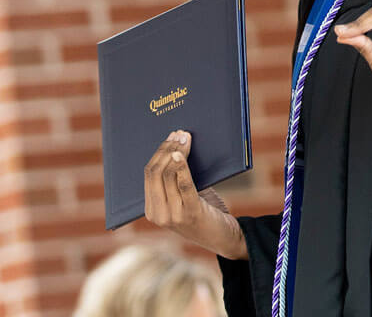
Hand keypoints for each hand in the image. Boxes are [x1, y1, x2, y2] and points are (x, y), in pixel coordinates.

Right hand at [143, 130, 247, 259]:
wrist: (223, 238)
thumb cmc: (203, 213)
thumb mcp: (183, 198)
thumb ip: (175, 180)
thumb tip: (176, 145)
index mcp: (151, 211)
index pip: (148, 175)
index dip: (158, 153)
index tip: (170, 137)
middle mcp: (158, 215)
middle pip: (155, 173)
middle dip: (166, 149)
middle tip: (178, 134)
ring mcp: (173, 215)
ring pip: (167, 175)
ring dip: (176, 152)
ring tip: (185, 138)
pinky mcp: (191, 213)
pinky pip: (183, 184)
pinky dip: (182, 167)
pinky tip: (183, 154)